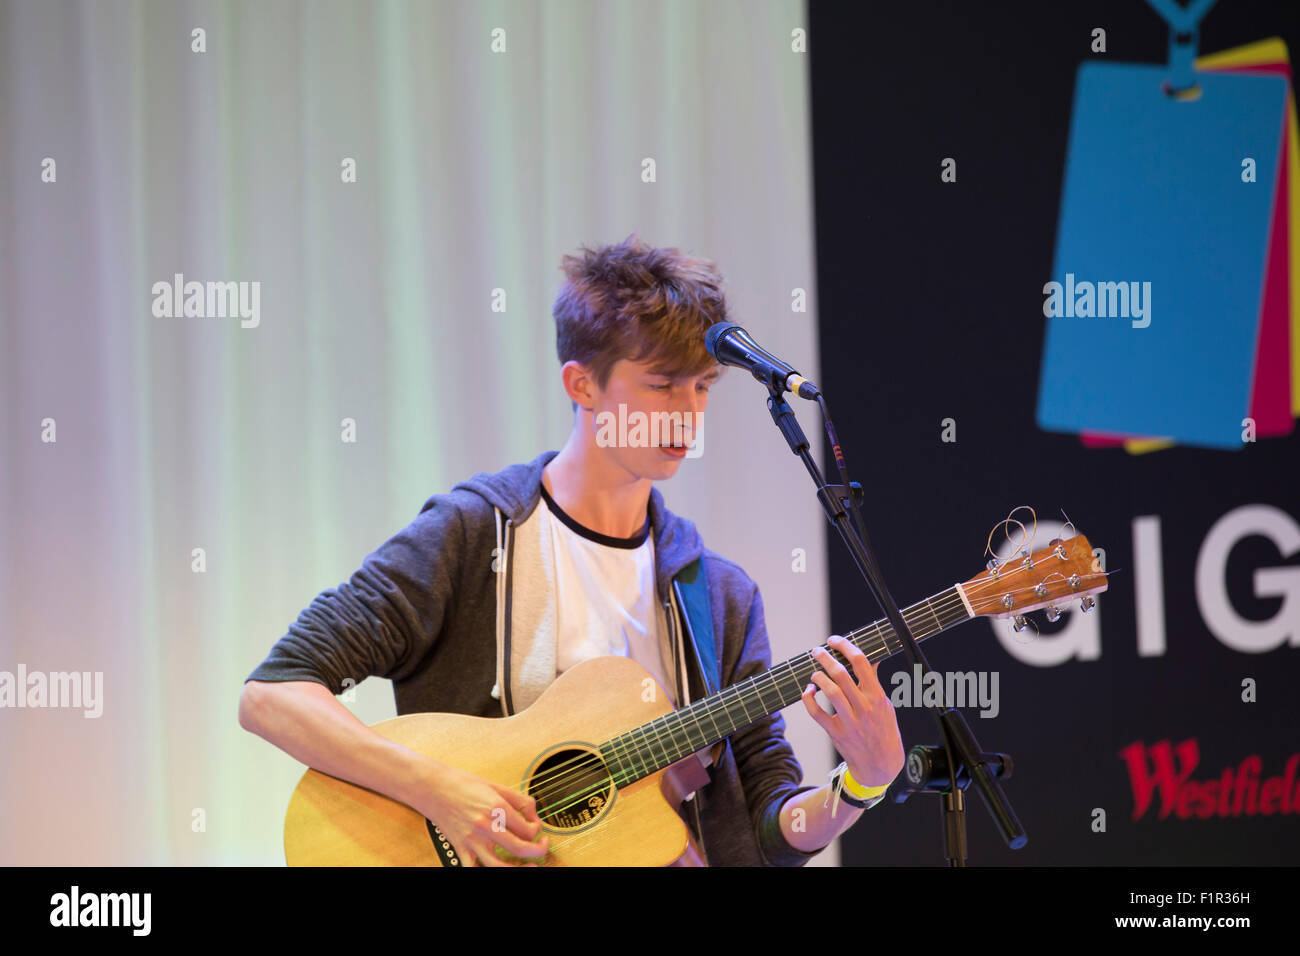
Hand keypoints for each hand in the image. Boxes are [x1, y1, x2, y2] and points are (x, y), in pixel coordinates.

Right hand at [412, 759, 548, 866]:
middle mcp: (486, 825)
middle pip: (520, 848)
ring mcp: (472, 840)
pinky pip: (472, 869)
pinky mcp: (460, 848)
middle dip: (538, 851)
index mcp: (497, 808)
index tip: (535, 827)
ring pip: (499, 867)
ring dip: (519, 869)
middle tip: (542, 846)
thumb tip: (534, 813)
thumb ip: (518, 800)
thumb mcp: (495, 785)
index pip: (528, 828)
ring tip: (529, 866)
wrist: (433, 787)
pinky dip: (484, 871)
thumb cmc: (463, 784)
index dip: (538, 830)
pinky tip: (496, 868)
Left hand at [801, 635, 904, 787]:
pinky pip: (817, 714)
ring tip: (814, 673)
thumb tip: (870, 659)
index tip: (834, 640)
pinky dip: (809, 700)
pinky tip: (808, 692)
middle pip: (841, 674)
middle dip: (825, 658)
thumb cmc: (883, 730)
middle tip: (816, 651)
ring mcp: (850, 721)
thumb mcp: (885, 705)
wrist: (881, 765)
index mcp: (877, 696)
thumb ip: (874, 682)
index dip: (845, 646)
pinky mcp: (837, 733)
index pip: (861, 663)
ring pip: (830, 692)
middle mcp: (864, 707)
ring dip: (818, 677)